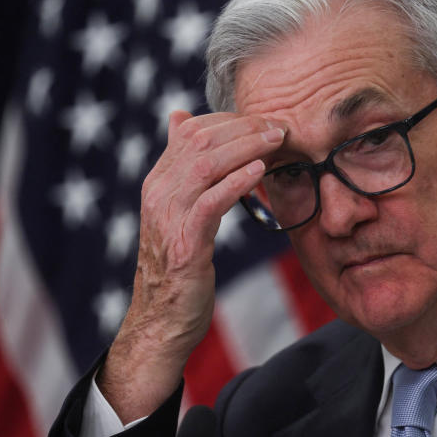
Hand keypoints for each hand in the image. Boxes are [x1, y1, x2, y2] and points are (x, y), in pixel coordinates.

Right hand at [98, 110, 285, 422]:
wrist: (162, 320)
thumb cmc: (179, 264)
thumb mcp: (179, 211)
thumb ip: (183, 169)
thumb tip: (179, 117)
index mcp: (158, 181)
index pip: (190, 130)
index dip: (230, 119)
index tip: (264, 120)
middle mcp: (158, 193)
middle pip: (199, 140)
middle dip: (243, 127)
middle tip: (279, 125)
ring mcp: (168, 218)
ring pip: (206, 165)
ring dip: (246, 147)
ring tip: (277, 140)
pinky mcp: (184, 244)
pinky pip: (210, 202)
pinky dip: (237, 182)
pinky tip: (260, 172)